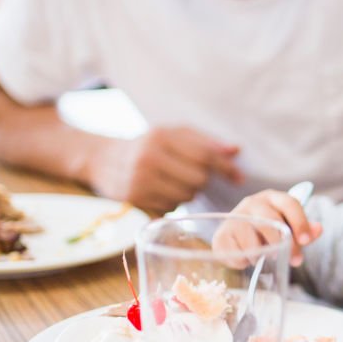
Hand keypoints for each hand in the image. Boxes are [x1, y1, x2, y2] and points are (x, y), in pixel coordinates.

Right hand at [87, 127, 242, 215]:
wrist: (103, 159)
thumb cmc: (147, 145)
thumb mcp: (172, 134)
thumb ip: (204, 141)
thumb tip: (235, 151)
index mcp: (161, 136)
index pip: (204, 154)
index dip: (225, 167)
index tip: (239, 176)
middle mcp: (149, 157)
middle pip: (198, 179)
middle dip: (202, 180)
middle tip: (192, 175)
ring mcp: (140, 179)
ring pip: (186, 196)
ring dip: (188, 192)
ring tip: (174, 181)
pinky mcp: (135, 199)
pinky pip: (170, 207)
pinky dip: (172, 202)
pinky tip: (160, 191)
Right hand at [214, 190, 322, 266]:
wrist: (236, 240)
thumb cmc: (267, 232)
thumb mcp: (288, 230)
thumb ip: (304, 231)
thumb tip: (318, 229)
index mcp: (272, 198)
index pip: (289, 203)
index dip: (299, 222)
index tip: (305, 241)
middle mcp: (252, 203)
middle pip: (270, 221)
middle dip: (284, 243)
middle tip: (295, 260)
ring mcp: (234, 217)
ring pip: (252, 240)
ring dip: (262, 254)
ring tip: (264, 258)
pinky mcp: (221, 235)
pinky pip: (236, 252)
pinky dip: (244, 261)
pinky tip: (247, 259)